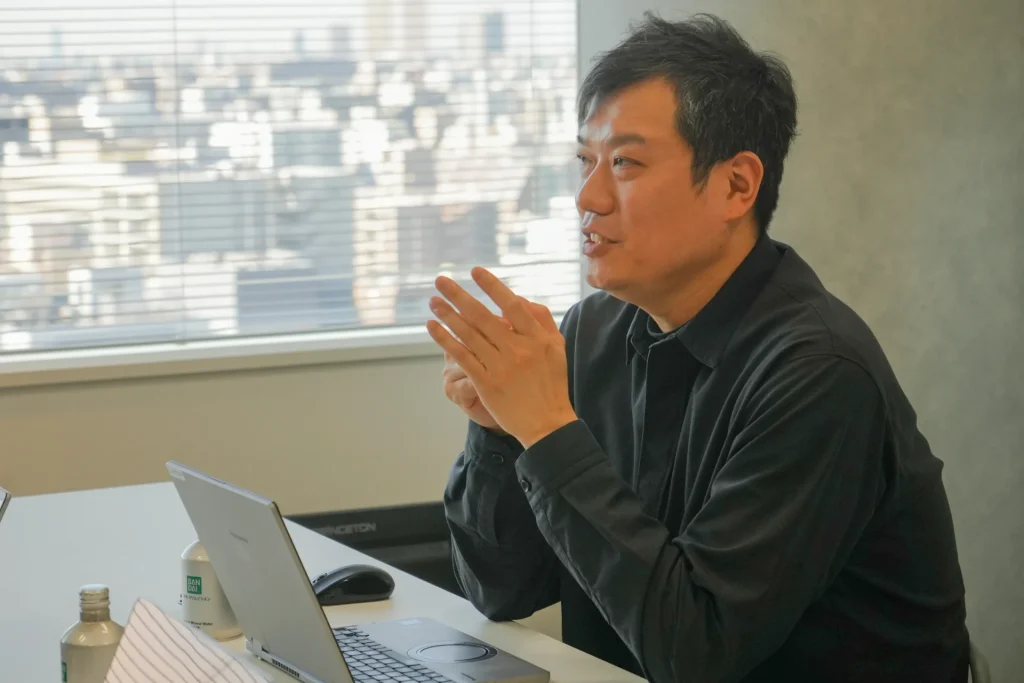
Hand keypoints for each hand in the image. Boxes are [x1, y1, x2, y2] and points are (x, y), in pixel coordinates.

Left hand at [426, 267, 577, 447]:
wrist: (547, 424)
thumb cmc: (551, 383)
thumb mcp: (557, 348)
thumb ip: (542, 320)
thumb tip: (520, 298)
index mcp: (537, 338)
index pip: (512, 305)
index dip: (493, 287)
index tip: (476, 271)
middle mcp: (518, 350)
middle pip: (483, 317)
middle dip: (459, 296)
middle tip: (441, 280)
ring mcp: (501, 367)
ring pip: (469, 335)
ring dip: (448, 315)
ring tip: (433, 301)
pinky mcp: (487, 384)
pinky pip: (462, 357)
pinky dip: (446, 340)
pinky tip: (433, 327)